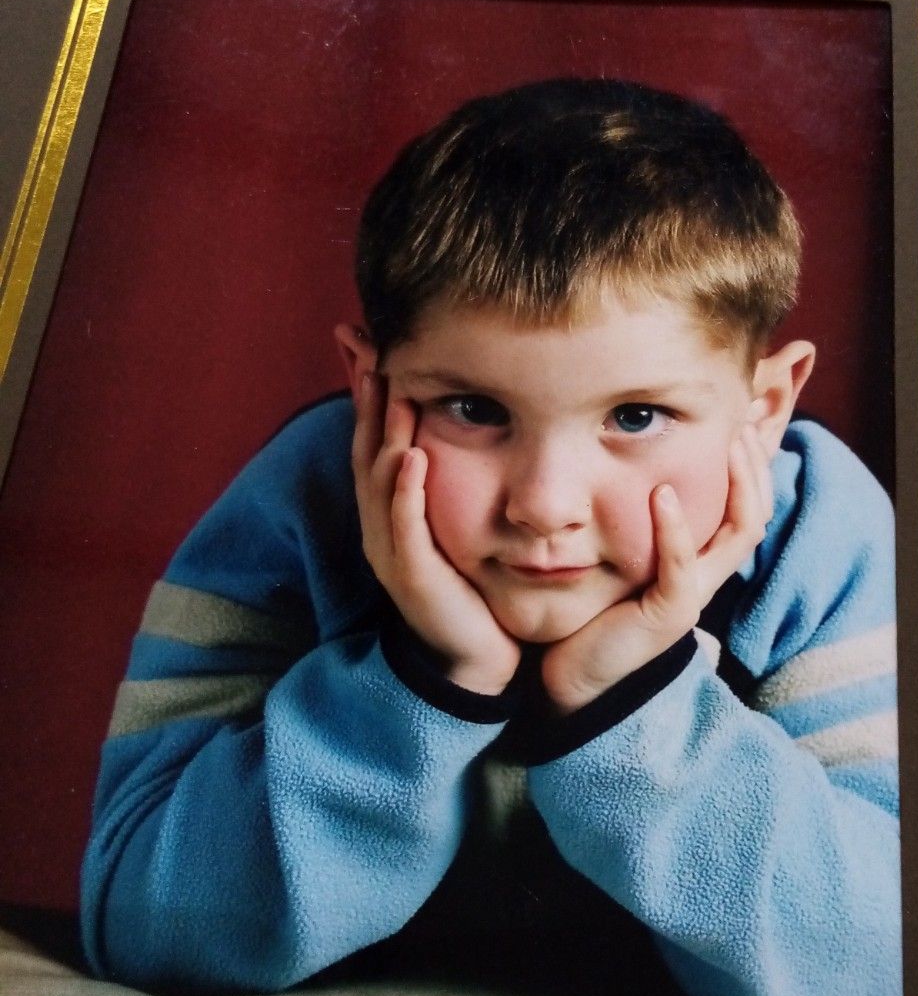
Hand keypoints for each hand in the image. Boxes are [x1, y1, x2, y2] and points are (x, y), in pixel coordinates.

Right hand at [352, 372, 522, 695]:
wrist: (475, 657)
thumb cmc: (469, 590)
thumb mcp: (454, 525)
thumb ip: (446, 483)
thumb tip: (453, 436)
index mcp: (389, 509)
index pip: (373, 435)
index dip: (367, 387)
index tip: (364, 338)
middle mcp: (380, 523)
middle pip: (366, 445)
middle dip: (366, 393)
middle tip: (366, 341)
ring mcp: (390, 547)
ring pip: (378, 478)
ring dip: (382, 429)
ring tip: (389, 382)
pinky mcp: (411, 573)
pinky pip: (403, 525)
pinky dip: (403, 490)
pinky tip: (409, 456)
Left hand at [541, 423, 774, 712]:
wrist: (575, 673)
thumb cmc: (593, 609)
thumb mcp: (622, 553)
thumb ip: (634, 518)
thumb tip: (628, 462)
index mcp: (700, 561)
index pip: (748, 507)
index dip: (754, 467)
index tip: (746, 422)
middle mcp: (706, 576)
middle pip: (756, 515)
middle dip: (756, 468)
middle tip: (745, 424)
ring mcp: (693, 595)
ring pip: (740, 536)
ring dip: (737, 487)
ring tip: (727, 447)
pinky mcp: (669, 614)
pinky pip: (682, 567)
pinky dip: (676, 530)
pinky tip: (663, 495)